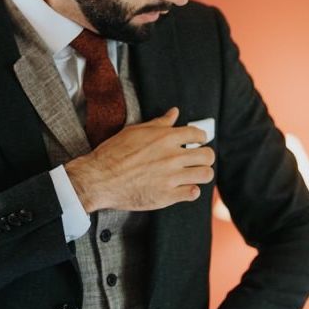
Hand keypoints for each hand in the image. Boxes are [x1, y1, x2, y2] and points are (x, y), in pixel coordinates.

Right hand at [65, 107, 214, 212]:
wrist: (100, 178)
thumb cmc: (114, 153)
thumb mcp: (136, 131)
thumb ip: (160, 123)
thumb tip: (174, 113)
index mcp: (166, 138)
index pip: (198, 134)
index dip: (200, 138)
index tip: (198, 142)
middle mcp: (172, 157)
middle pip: (208, 155)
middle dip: (205, 156)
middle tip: (197, 160)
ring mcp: (171, 177)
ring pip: (206, 174)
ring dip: (201, 174)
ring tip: (193, 174)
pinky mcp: (167, 196)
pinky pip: (193, 193)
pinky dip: (191, 191)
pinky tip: (183, 188)